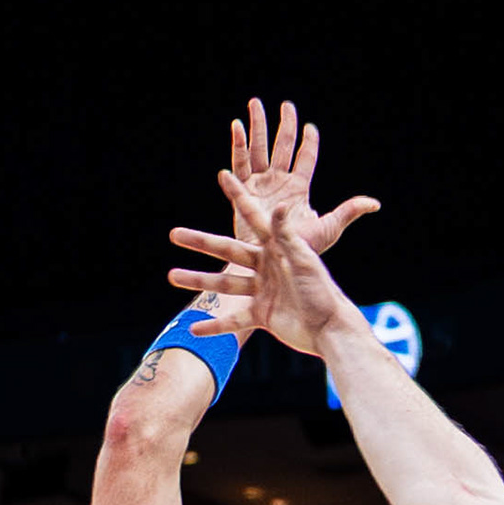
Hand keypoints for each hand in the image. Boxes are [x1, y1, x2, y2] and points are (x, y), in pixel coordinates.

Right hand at [164, 98, 382, 363]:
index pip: (254, 218)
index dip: (239, 196)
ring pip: (225, 284)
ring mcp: (261, 292)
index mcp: (277, 248)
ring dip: (198, 279)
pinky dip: (216, 326)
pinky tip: (194, 328)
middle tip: (174, 233)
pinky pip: (234, 320)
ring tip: (172, 275)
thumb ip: (288, 236)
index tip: (223, 175)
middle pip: (228, 251)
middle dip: (201, 242)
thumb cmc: (324, 292)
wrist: (331, 330)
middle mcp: (266, 267)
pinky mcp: (261, 316)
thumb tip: (279, 205)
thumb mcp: (305, 260)